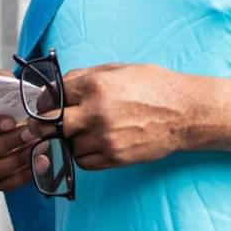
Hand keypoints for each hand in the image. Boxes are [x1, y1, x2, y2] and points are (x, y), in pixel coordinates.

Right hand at [0, 70, 37, 191]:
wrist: (1, 114)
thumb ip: (3, 81)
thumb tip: (18, 88)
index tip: (11, 121)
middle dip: (8, 143)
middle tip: (32, 132)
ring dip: (17, 160)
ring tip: (40, 147)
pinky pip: (1, 183)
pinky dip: (22, 177)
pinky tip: (41, 163)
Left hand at [31, 63, 201, 170]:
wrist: (184, 112)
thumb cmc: (155, 86)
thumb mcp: (119, 69)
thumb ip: (86, 76)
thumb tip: (59, 85)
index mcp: (95, 85)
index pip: (51, 96)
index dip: (46, 100)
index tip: (45, 105)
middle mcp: (96, 112)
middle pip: (51, 124)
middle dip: (47, 124)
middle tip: (48, 124)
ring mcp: (105, 137)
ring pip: (68, 144)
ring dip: (72, 139)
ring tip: (87, 130)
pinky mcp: (114, 157)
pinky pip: (83, 161)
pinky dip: (84, 154)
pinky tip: (96, 142)